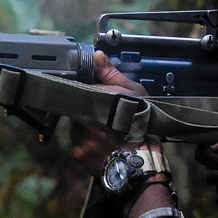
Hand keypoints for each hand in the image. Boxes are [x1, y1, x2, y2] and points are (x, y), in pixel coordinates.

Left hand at [69, 51, 151, 176]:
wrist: (142, 161)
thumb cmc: (142, 126)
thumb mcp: (134, 93)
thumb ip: (112, 75)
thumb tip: (97, 56)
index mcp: (97, 101)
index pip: (80, 90)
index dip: (88, 94)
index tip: (96, 99)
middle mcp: (85, 118)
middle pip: (76, 109)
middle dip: (86, 112)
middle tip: (103, 118)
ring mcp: (80, 137)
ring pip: (75, 126)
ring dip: (84, 128)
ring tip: (103, 133)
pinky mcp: (78, 152)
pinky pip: (76, 143)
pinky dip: (85, 143)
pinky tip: (100, 145)